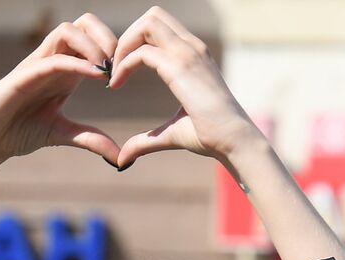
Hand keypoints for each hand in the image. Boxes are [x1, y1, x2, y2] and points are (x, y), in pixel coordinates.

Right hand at [0, 13, 117, 166]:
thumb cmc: (16, 132)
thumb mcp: (61, 134)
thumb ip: (90, 140)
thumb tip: (119, 158)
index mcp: (65, 69)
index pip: (94, 38)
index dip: (115, 49)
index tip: (126, 75)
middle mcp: (53, 59)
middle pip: (85, 22)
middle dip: (108, 36)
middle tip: (119, 65)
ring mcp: (38, 63)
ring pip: (69, 30)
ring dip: (93, 44)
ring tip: (106, 70)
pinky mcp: (24, 75)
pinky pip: (54, 58)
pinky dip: (78, 63)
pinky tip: (96, 76)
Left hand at [108, 7, 261, 166]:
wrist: (232, 140)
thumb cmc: (208, 136)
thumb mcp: (169, 134)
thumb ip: (145, 141)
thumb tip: (122, 159)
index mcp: (192, 54)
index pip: (159, 26)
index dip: (134, 42)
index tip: (118, 72)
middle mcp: (191, 47)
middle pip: (152, 16)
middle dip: (125, 38)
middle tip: (112, 69)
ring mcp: (188, 53)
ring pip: (147, 24)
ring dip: (122, 46)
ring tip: (112, 76)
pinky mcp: (181, 67)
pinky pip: (142, 52)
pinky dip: (122, 65)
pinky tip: (114, 85)